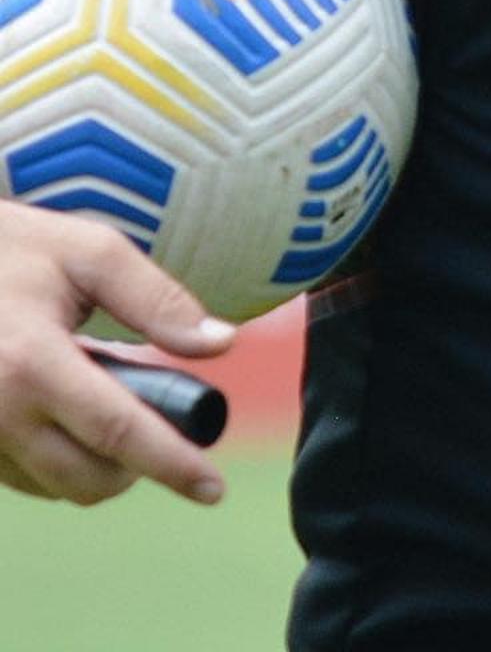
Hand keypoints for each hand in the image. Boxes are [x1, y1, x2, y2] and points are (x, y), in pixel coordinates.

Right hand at [0, 202, 232, 504]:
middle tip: (164, 424)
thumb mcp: (90, 253)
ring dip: (99, 465)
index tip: (214, 489)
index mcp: (33, 362)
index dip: (172, 463)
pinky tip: (71, 410)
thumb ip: (157, 300)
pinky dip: (60, 459)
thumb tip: (221, 343)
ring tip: (112, 402)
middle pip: (87, 478)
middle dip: (138, 467)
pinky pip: (24, 477)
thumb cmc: (17, 250)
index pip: (119, 431)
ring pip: (55, 486)